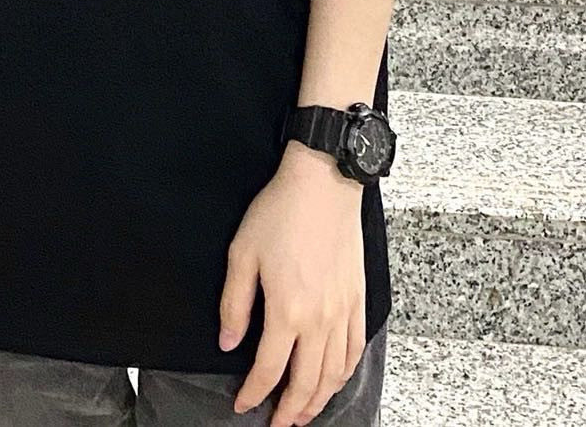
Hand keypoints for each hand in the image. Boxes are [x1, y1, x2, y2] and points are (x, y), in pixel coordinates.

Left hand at [218, 142, 367, 424]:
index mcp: (287, 311)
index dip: (253, 393)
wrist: (323, 183)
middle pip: (306, 383)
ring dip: (318, 401)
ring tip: (303, 414)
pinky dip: (343, 375)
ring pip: (333, 375)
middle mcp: (319, 320)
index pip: (268, 369)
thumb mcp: (242, 254)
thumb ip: (235, 304)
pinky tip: (334, 380)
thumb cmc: (280, 212)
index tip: (242, 405)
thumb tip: (228, 343)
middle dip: (289, 411)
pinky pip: (354, 351)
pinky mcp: (357, 300)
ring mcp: (342, 312)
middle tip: (276, 426)